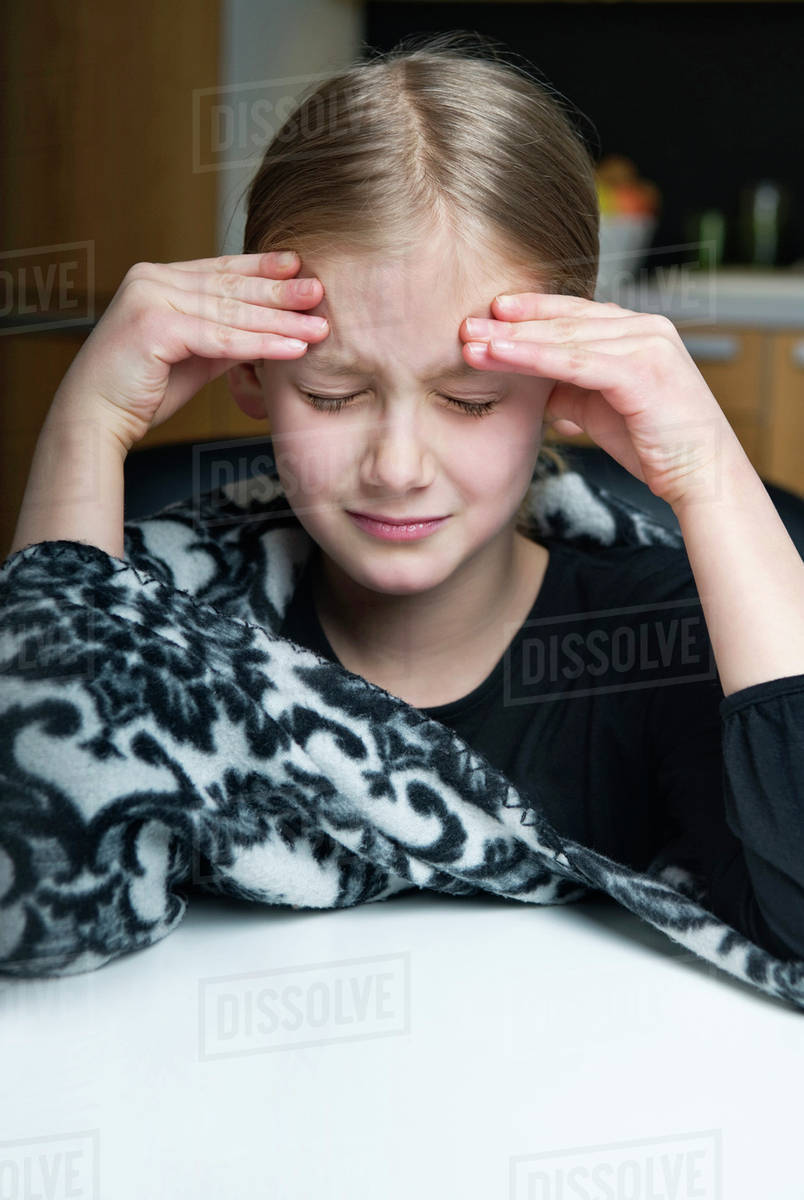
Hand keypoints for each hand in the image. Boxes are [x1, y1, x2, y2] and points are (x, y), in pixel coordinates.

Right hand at [51, 251, 328, 452]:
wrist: (95, 417)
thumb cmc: (141, 390)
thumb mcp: (192, 355)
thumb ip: (223, 335)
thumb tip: (268, 327)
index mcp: (156, 279)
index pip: (220, 270)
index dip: (261, 268)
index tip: (299, 265)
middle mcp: (151, 280)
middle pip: (230, 287)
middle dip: (280, 290)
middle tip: (321, 291)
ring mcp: (150, 299)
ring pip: (230, 313)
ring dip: (281, 320)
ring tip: (319, 325)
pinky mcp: (154, 327)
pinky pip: (221, 338)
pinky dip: (262, 343)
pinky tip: (294, 348)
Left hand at [458, 292, 736, 510]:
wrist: (699, 475)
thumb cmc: (653, 445)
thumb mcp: (600, 408)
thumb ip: (569, 387)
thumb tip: (533, 383)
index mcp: (638, 332)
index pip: (575, 314)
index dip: (530, 311)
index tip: (489, 312)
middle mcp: (645, 329)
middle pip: (565, 321)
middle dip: (512, 323)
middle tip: (465, 323)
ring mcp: (647, 346)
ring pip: (566, 338)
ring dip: (514, 339)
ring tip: (472, 340)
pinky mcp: (642, 372)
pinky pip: (576, 362)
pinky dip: (535, 357)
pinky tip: (502, 355)